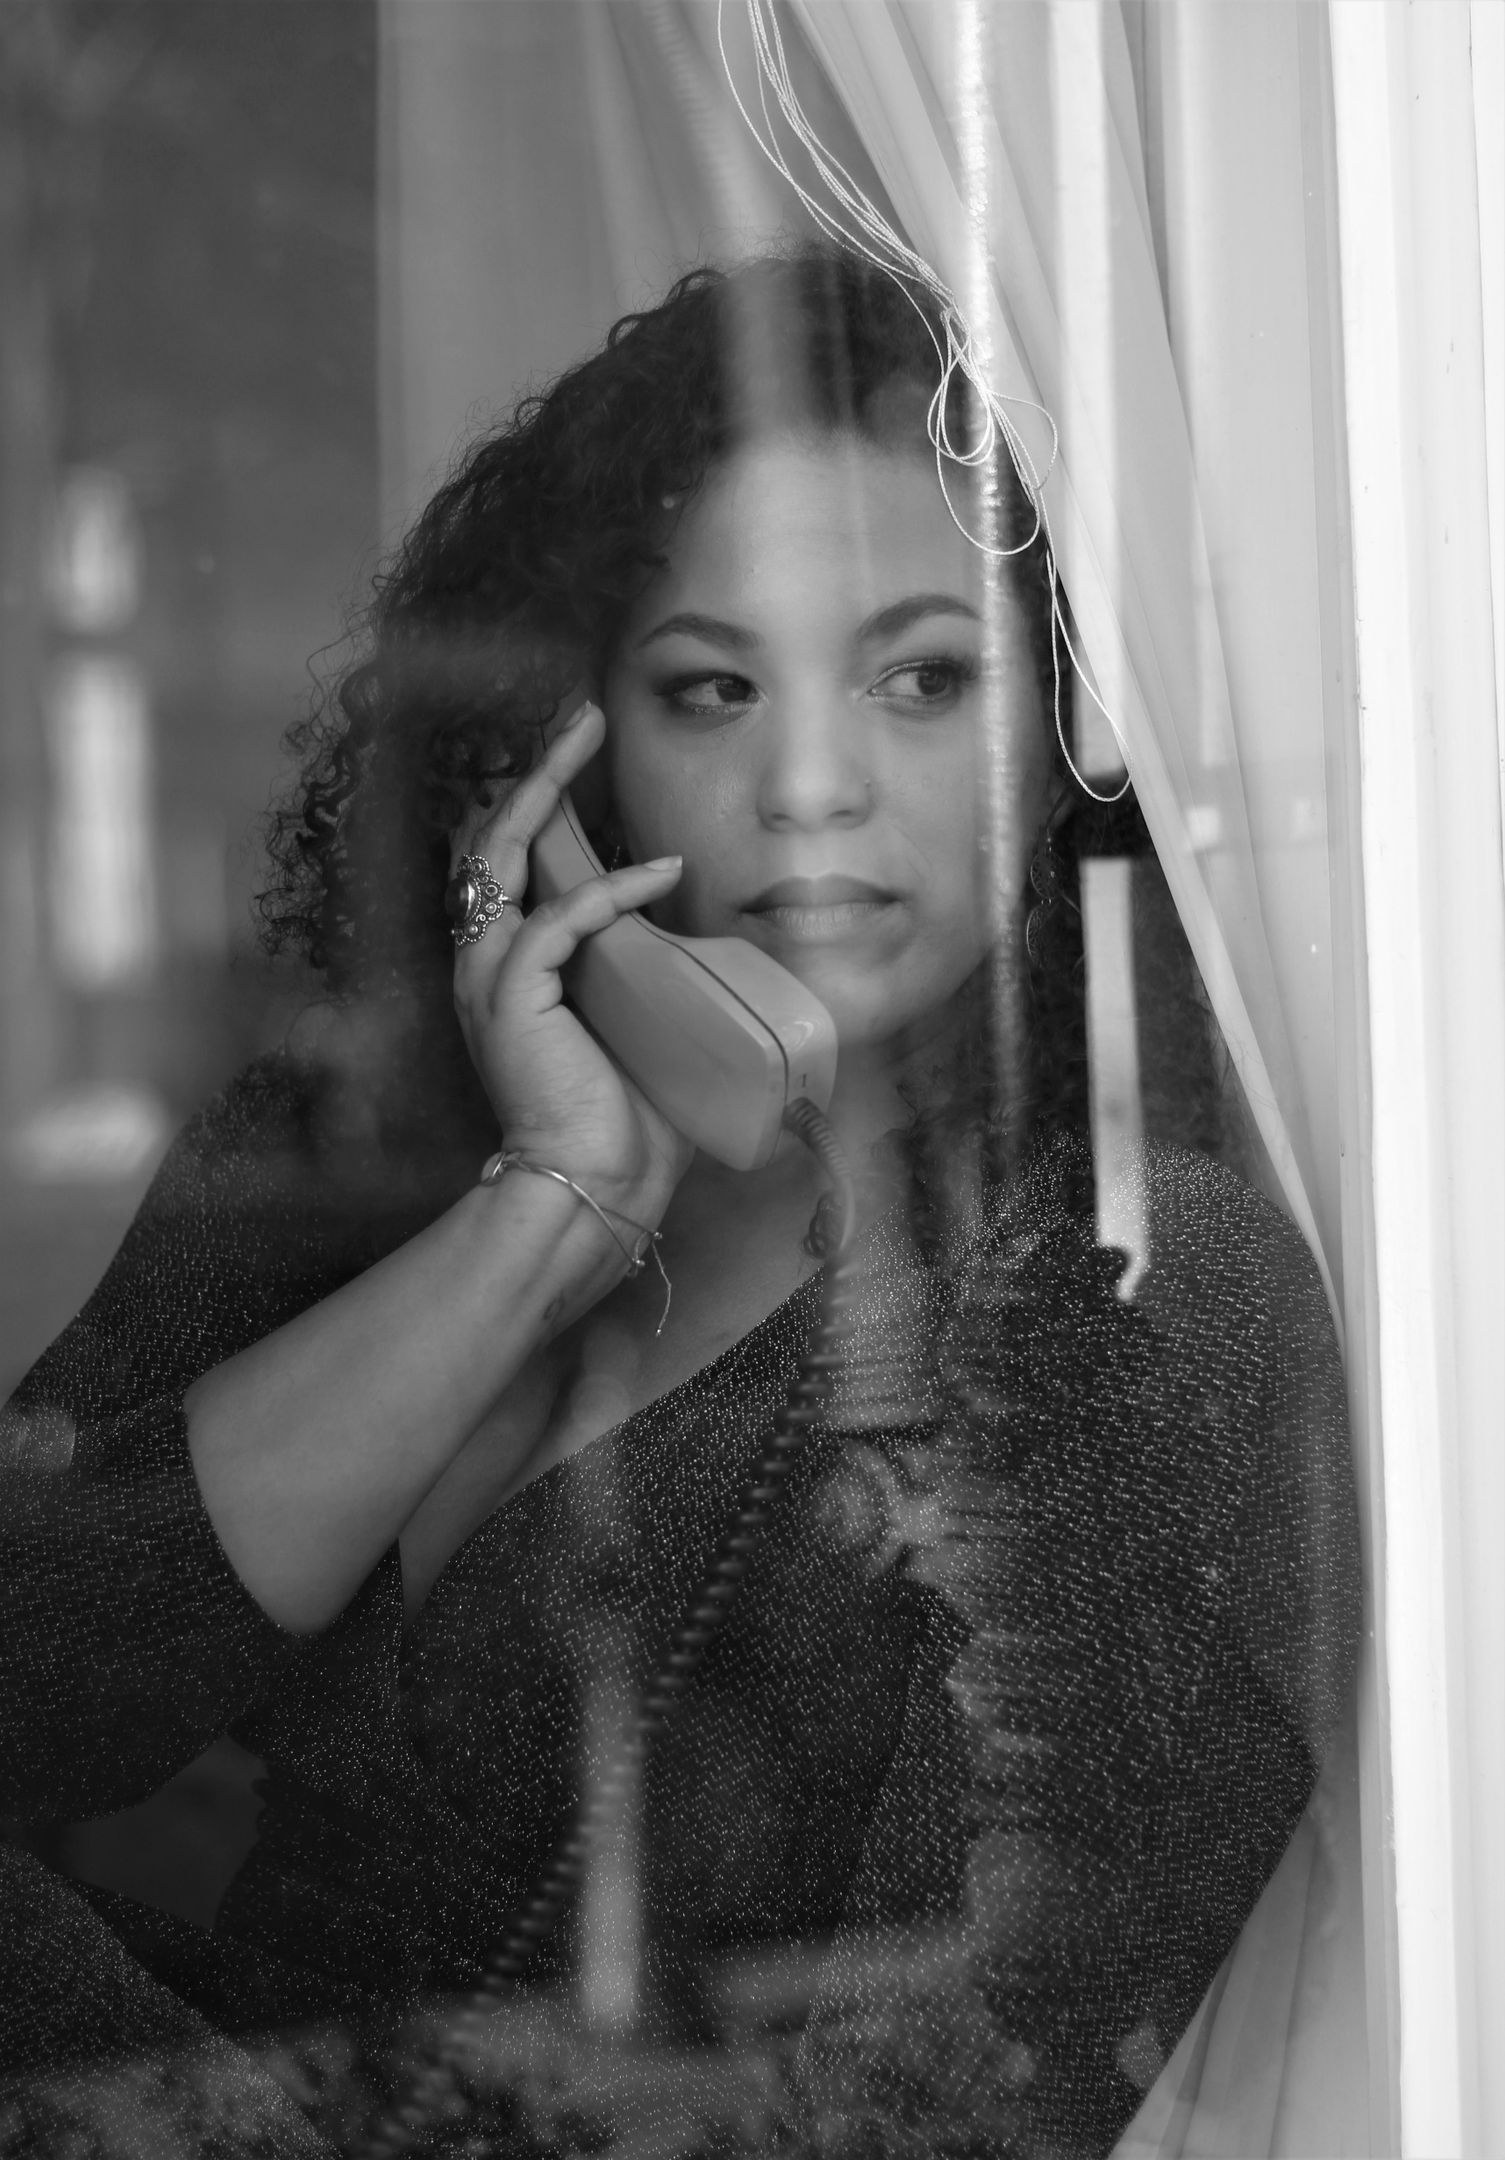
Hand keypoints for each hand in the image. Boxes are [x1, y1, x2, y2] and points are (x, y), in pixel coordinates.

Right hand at [451, 700, 692, 1225]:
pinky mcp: (514, 995)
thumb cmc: (622, 1121)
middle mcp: (486, 962)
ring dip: (548, 790)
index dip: (541, 800)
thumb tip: (713, 933)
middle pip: (496, 837)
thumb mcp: (642, 1022)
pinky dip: (613, 889)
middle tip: (578, 717)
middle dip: (536, 769)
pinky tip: (661, 870)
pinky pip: (560, 918)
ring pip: (507, 855)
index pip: (514, 862)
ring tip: (585, 738)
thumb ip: (654, 971)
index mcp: (510, 966)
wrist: (593, 1185)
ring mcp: (491, 976)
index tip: (579, 748)